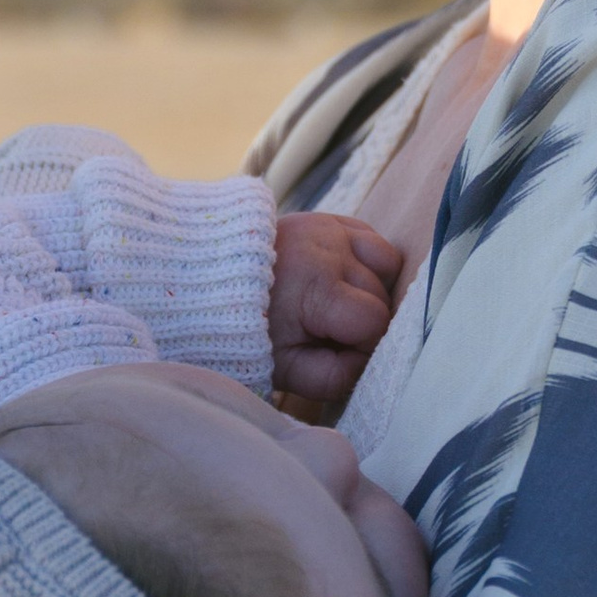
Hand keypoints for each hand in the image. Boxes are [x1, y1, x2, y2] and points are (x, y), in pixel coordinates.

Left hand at [268, 210, 403, 416]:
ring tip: (338, 305)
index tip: (335, 350)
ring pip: (386, 262)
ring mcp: (329, 229)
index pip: (374, 321)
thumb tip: (370, 361)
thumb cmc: (248, 331)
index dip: (362, 345)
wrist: (210, 284)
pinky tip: (342, 281)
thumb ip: (334, 377)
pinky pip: (373, 239)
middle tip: (328, 332)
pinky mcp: (328, 219)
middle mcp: (328, 250)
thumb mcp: (286, 368)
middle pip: (381, 294)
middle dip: (364, 321)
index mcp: (316, 287)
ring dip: (373, 288)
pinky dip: (368, 262)